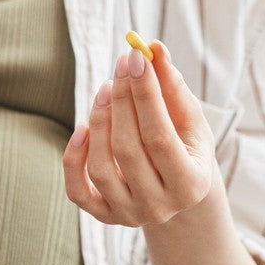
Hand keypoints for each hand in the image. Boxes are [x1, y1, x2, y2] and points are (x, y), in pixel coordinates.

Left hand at [63, 40, 216, 227]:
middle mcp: (158, 207)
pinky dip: (74, 157)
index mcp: (191, 185)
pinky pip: (77, 189)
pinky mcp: (103, 216)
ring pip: (101, 167)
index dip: (145, 94)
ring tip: (106, 89)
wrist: (175, 190)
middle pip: (128, 149)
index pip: (159, 136)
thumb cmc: (184, 146)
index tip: (136, 57)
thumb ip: (173, 87)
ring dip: (99, 121)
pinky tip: (82, 126)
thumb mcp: (188, 120)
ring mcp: (128, 214)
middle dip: (121, 100)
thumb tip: (153, 48)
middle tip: (120, 65)